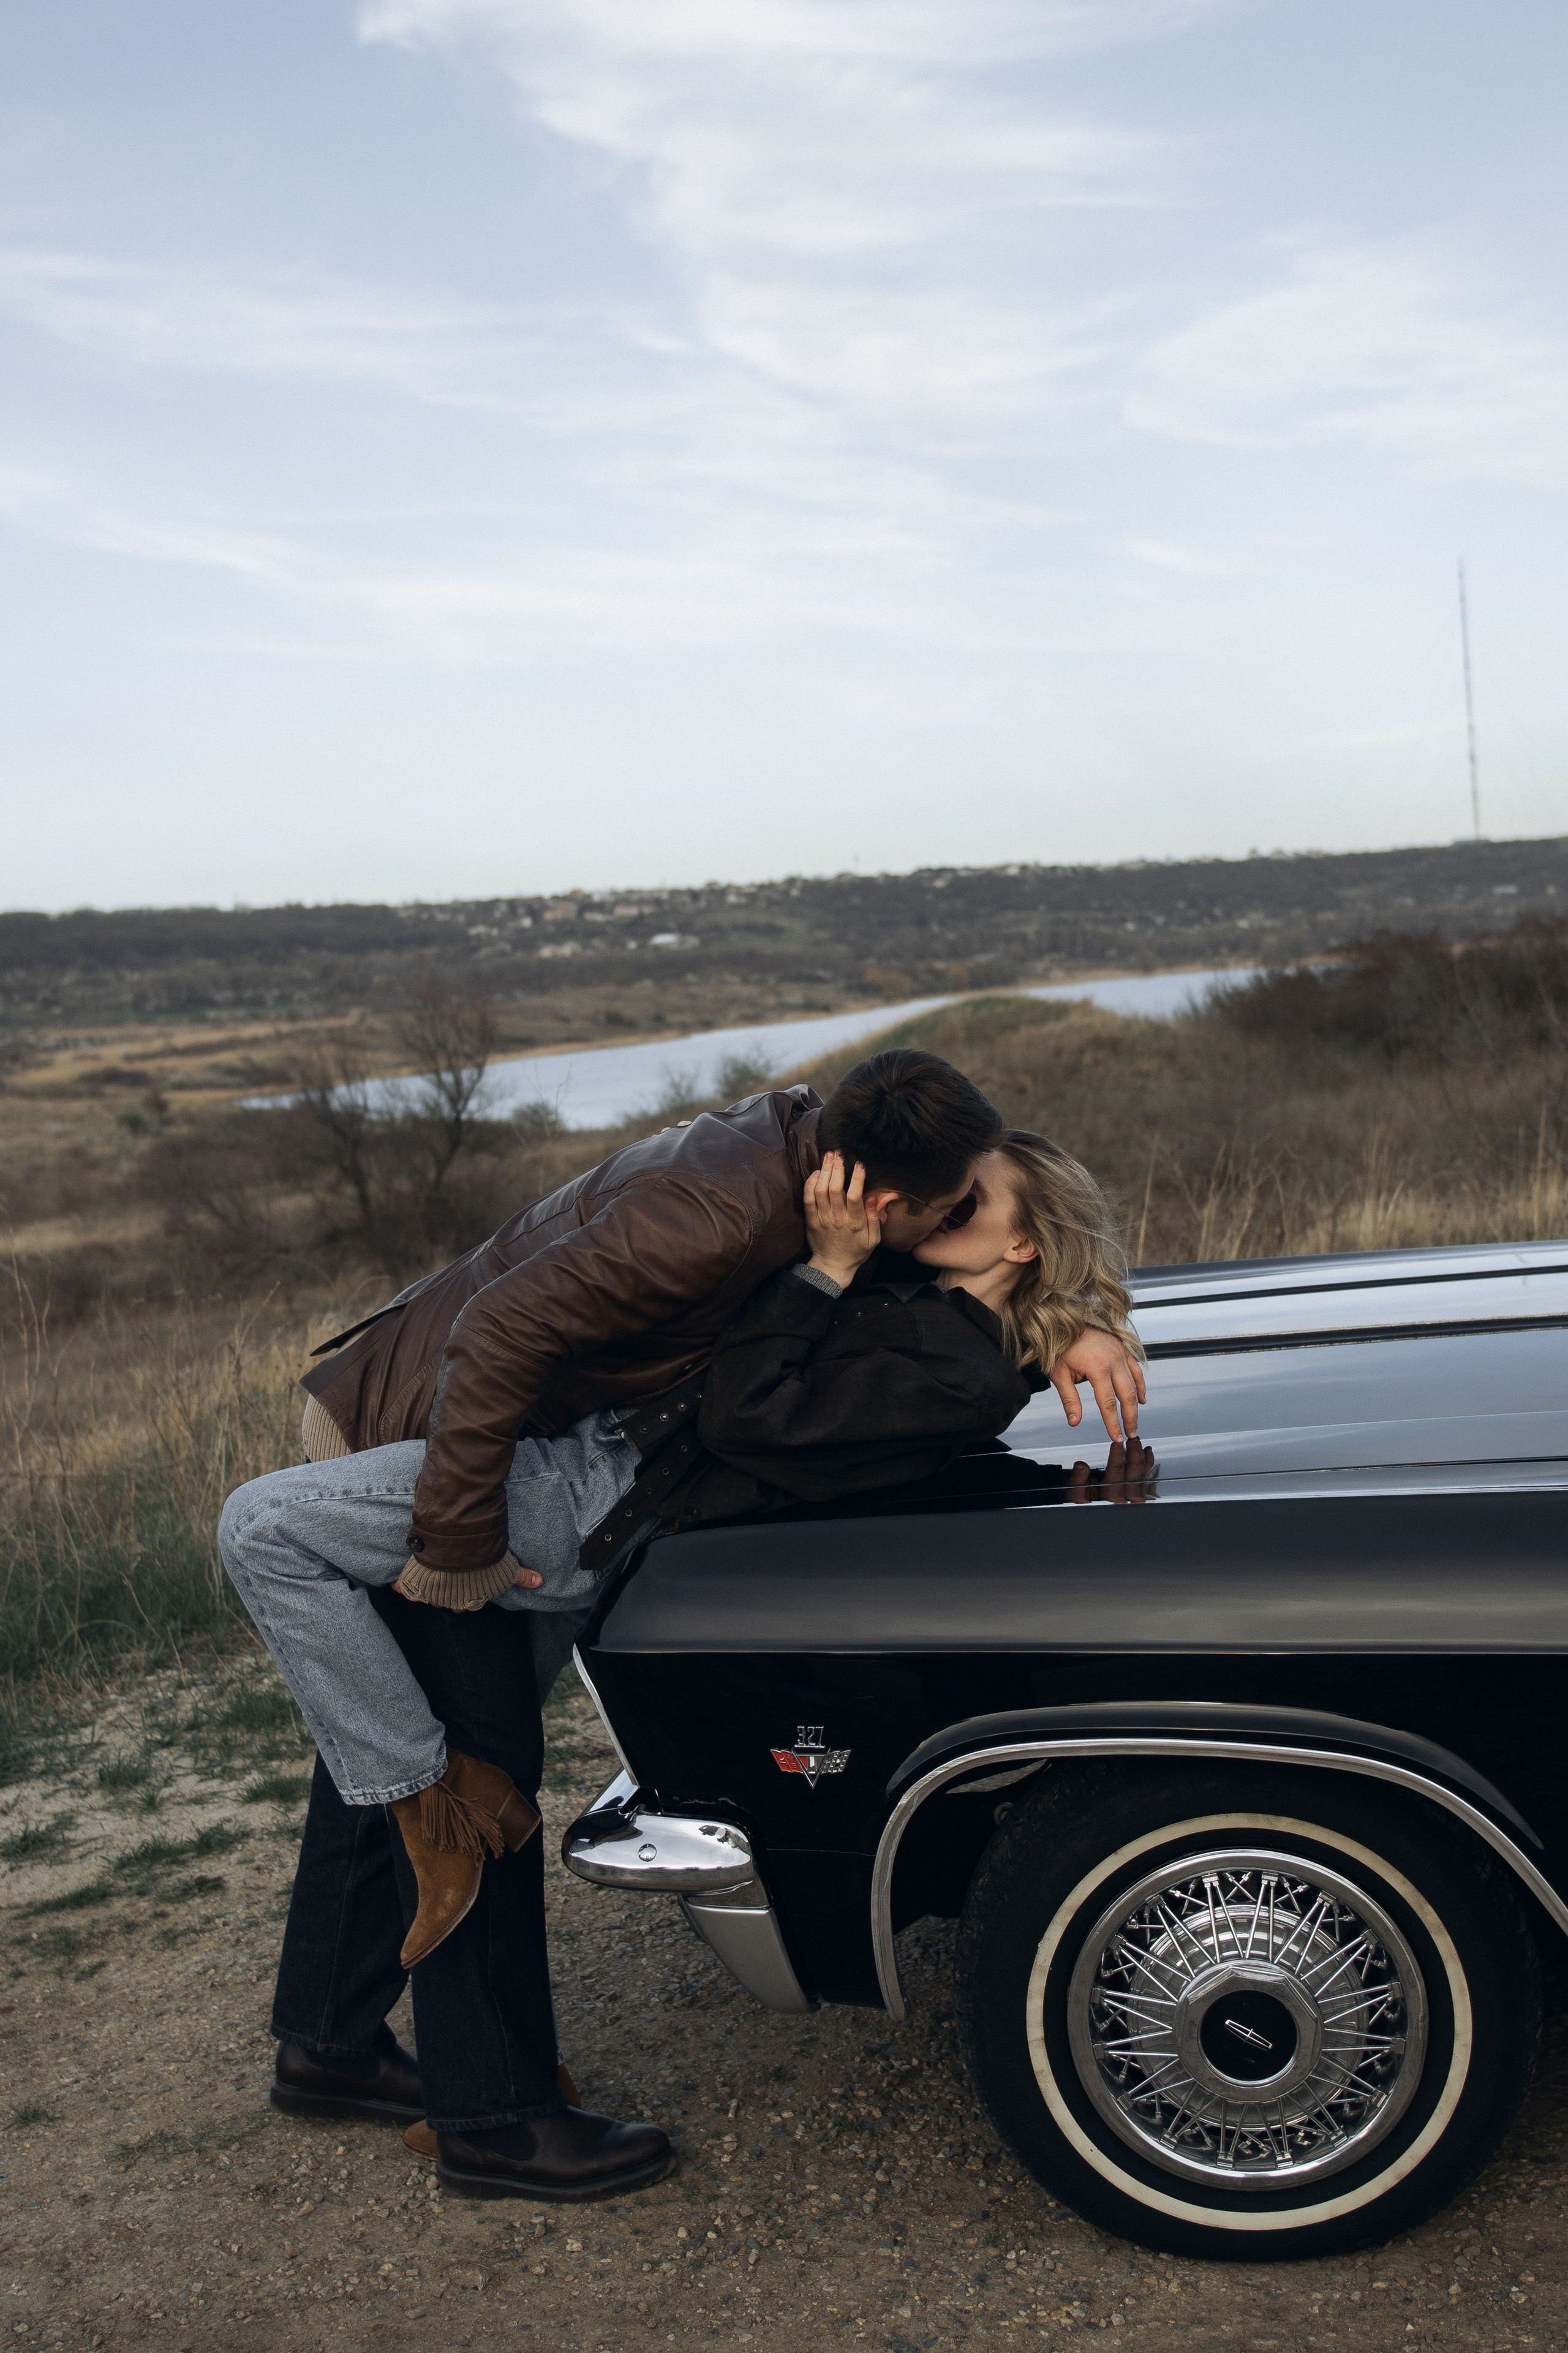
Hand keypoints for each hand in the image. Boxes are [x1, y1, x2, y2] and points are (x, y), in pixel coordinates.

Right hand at [391, 1556, 543, 1611]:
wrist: (458, 1544)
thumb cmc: (485, 1557)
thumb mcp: (507, 1567)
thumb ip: (520, 1576)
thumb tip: (540, 1582)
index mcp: (471, 1600)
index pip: (470, 1605)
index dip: (471, 1595)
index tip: (470, 1583)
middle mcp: (449, 1601)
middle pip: (448, 1603)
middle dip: (449, 1594)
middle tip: (451, 1580)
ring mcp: (430, 1593)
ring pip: (426, 1597)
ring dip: (427, 1589)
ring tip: (428, 1577)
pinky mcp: (413, 1582)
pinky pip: (403, 1588)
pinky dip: (400, 1585)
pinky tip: (398, 1583)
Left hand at [803, 1150, 883, 1285]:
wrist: (833, 1266)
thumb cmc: (856, 1251)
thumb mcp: (874, 1239)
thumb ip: (875, 1217)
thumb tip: (876, 1197)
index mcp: (855, 1223)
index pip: (855, 1196)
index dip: (857, 1178)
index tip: (859, 1163)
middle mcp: (837, 1219)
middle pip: (835, 1189)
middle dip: (837, 1168)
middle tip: (839, 1153)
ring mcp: (822, 1219)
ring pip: (820, 1191)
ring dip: (825, 1171)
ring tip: (829, 1156)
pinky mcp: (811, 1220)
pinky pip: (808, 1199)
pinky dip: (810, 1184)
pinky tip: (816, 1172)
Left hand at [1049, 1326, 1146, 1442]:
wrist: (1065, 1320)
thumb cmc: (1060, 1346)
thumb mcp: (1059, 1374)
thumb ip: (1069, 1399)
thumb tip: (1074, 1422)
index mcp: (1097, 1367)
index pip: (1107, 1403)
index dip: (1113, 1423)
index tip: (1116, 1436)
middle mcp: (1113, 1360)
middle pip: (1127, 1396)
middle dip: (1130, 1418)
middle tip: (1130, 1433)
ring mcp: (1120, 1353)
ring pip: (1134, 1384)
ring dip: (1136, 1405)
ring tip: (1134, 1421)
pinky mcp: (1122, 1349)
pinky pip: (1136, 1370)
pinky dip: (1140, 1386)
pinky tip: (1140, 1399)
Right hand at [1063, 1436, 1158, 1504]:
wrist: (1088, 1504)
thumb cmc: (1082, 1497)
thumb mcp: (1074, 1490)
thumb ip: (1078, 1478)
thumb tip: (1081, 1466)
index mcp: (1109, 1497)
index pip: (1116, 1473)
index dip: (1117, 1456)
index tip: (1116, 1442)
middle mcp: (1124, 1497)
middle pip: (1133, 1472)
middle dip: (1133, 1453)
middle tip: (1130, 1438)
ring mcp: (1132, 1494)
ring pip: (1142, 1473)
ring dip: (1141, 1455)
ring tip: (1137, 1441)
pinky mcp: (1136, 1489)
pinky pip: (1146, 1475)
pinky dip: (1148, 1462)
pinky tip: (1147, 1451)